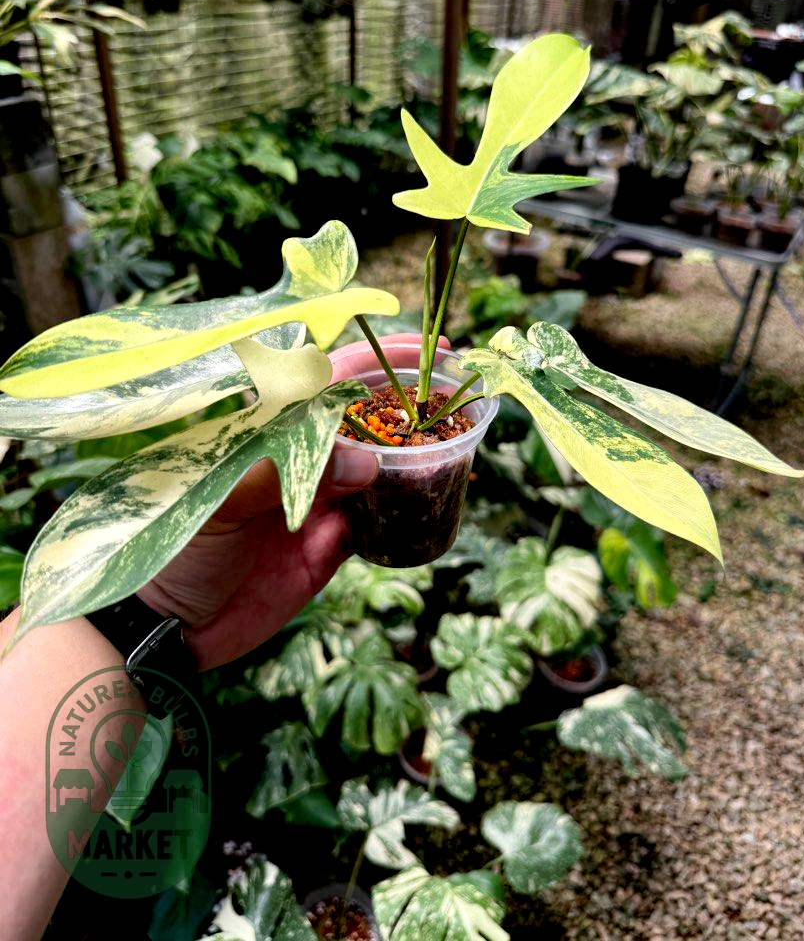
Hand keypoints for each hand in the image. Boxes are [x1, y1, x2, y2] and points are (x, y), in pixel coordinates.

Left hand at [138, 332, 436, 669]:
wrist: (169, 626)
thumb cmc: (179, 545)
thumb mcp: (222, 497)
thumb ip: (287, 471)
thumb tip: (367, 460)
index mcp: (268, 434)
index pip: (327, 383)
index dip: (374, 363)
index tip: (420, 351)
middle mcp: (299, 461)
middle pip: (364, 423)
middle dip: (409, 406)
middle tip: (459, 396)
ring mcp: (318, 503)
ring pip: (379, 471)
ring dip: (416, 458)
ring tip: (460, 445)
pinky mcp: (330, 548)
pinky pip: (378, 522)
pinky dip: (405, 510)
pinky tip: (433, 497)